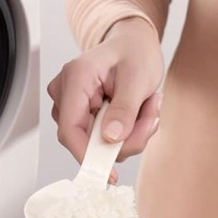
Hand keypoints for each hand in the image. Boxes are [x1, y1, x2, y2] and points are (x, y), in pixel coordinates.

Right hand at [47, 17, 163, 183]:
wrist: (134, 45)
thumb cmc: (134, 52)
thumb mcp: (138, 78)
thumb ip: (124, 108)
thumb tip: (111, 138)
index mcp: (76, 77)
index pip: (70, 128)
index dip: (87, 155)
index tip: (108, 172)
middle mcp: (67, 93)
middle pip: (86, 140)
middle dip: (125, 139)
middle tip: (151, 118)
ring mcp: (73, 107)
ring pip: (98, 143)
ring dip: (131, 134)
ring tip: (147, 107)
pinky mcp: (83, 117)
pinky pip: (103, 140)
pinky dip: (127, 132)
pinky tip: (137, 112)